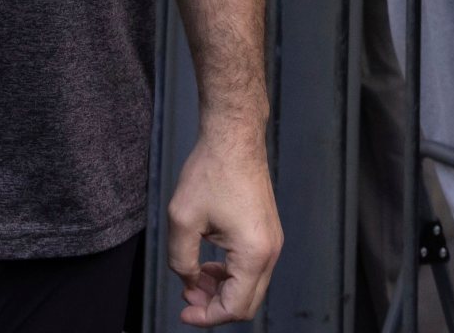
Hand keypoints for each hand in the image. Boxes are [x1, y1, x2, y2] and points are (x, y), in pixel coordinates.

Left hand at [168, 128, 281, 324]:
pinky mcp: (267, 233)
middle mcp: (270, 252)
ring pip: (250, 286)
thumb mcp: (183, 220)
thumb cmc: (211, 171)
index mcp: (254, 254)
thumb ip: (181, 260)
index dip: (207, 317)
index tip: (184, 313)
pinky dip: (230, 274)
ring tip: (193, 280)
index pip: (235, 307)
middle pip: (246, 303)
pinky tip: (208, 264)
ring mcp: (272, 242)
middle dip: (214, 306)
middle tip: (187, 298)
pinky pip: (252, 268)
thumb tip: (189, 282)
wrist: (234, 137)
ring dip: (221, 290)